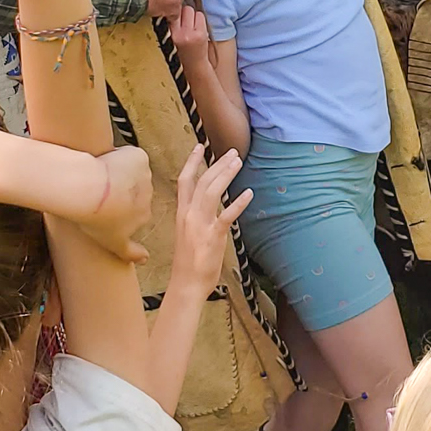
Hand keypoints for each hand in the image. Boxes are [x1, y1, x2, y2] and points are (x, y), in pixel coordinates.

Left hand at [77, 144, 153, 262]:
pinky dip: (121, 156)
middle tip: (100, 189)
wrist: (88, 190)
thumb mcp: (113, 243)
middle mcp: (149, 197)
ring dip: (121, 171)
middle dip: (123, 188)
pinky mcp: (140, 157)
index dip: (121, 205)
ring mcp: (146, 176)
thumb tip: (145, 258)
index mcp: (143, 216)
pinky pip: (132, 155)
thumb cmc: (95, 217)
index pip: (137, 209)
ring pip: (134, 171)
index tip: (107, 205)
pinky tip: (106, 162)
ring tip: (99, 175)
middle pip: (137, 189)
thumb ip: (130, 252)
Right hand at [167, 142, 251, 290]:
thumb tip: (206, 210)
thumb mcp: (187, 234)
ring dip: (225, 174)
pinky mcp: (213, 237)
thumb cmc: (188, 263)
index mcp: (182, 213)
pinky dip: (238, 203)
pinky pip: (226, 216)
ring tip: (238, 162)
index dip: (191, 162)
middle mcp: (189, 215)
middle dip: (217, 164)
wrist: (186, 284)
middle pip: (202, 181)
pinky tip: (248, 193)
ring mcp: (200, 225)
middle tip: (232, 151)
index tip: (200, 146)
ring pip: (212, 191)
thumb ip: (195, 218)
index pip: (184, 180)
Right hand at [169, 2, 210, 59]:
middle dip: (184, 13)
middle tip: (185, 23)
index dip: (174, 10)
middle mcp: (177, 34)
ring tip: (192, 26)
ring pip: (192, 10)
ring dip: (193, 16)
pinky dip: (200, 20)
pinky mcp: (200, 34)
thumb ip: (171, 22)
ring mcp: (190, 34)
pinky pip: (200, 16)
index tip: (176, 14)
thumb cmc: (181, 50)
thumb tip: (175, 1)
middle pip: (182, 9)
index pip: (170, 11)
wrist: (194, 66)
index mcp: (168, 34)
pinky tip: (198, 29)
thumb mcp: (171, 37)